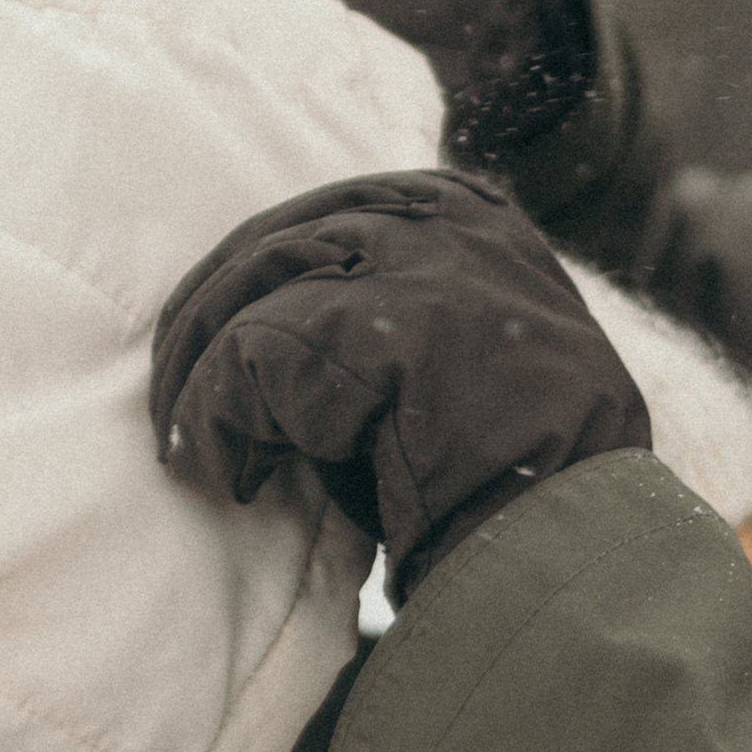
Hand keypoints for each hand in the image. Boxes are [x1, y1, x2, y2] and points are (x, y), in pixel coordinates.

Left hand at [152, 170, 650, 596]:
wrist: (579, 537)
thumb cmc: (534, 471)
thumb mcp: (482, 352)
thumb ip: (409, 313)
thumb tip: (285, 330)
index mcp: (478, 218)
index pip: (333, 214)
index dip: (260, 276)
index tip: (221, 336)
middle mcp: (443, 224)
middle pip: (277, 241)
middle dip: (207, 317)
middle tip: (172, 396)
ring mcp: (408, 270)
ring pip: (252, 292)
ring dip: (197, 373)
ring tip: (187, 443)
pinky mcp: (366, 332)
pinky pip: (246, 359)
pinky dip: (212, 418)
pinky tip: (220, 472)